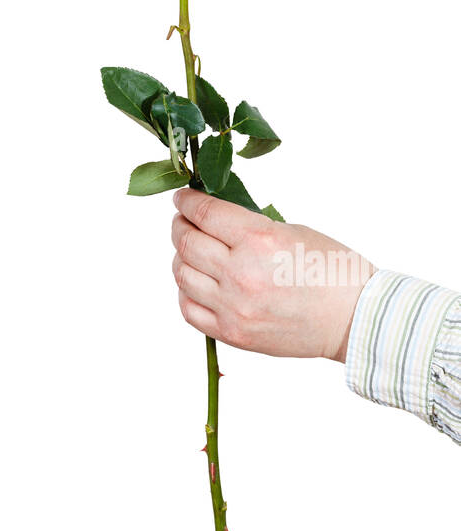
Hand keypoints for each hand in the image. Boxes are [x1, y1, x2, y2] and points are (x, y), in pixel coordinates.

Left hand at [171, 189, 374, 360]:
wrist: (352, 318)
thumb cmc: (332, 272)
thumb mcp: (293, 232)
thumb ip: (250, 228)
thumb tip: (215, 221)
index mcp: (259, 240)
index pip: (206, 214)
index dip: (187, 202)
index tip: (181, 198)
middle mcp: (240, 273)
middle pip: (187, 243)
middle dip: (179, 226)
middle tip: (181, 221)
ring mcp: (232, 306)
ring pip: (183, 275)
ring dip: (180, 258)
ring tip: (187, 250)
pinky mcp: (231, 332)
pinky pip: (189, 309)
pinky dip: (185, 292)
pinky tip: (193, 282)